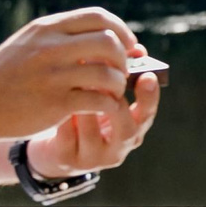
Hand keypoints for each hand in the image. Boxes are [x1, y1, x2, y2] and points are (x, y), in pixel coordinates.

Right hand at [0, 7, 143, 141]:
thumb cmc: (3, 76)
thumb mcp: (27, 43)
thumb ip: (59, 37)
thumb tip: (101, 36)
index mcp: (46, 28)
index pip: (98, 17)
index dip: (121, 30)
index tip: (127, 45)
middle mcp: (51, 47)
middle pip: (109, 42)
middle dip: (123, 58)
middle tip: (120, 72)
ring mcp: (53, 75)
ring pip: (108, 73)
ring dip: (118, 84)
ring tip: (112, 93)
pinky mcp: (55, 103)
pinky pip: (99, 100)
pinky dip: (109, 104)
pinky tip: (103, 108)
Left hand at [27, 66, 160, 175]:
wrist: (57, 147)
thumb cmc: (87, 112)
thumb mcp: (106, 98)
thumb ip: (120, 76)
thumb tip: (136, 48)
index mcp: (132, 129)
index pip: (147, 114)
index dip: (149, 96)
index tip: (146, 76)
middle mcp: (118, 148)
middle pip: (127, 129)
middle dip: (116, 102)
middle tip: (107, 79)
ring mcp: (93, 157)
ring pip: (92, 131)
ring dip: (85, 102)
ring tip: (77, 79)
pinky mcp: (68, 159)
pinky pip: (66, 133)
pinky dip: (63, 111)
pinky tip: (56, 93)